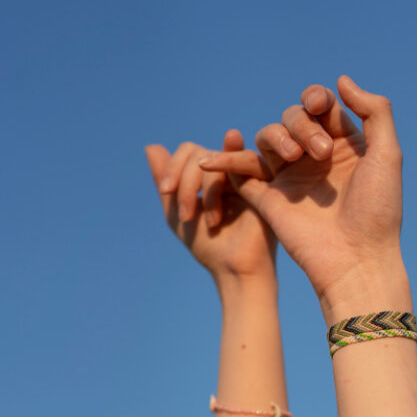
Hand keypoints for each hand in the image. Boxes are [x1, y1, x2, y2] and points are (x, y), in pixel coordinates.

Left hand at [145, 130, 276, 287]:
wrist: (236, 270)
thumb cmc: (209, 248)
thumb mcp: (177, 213)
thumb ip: (165, 181)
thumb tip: (150, 145)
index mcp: (212, 176)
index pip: (189, 152)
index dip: (173, 167)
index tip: (166, 191)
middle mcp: (230, 171)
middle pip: (200, 154)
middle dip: (186, 184)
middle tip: (186, 216)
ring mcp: (247, 175)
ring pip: (219, 157)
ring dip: (206, 188)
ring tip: (210, 221)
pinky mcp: (266, 181)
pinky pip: (245, 159)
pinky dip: (228, 172)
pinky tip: (225, 197)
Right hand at [197, 76, 405, 314]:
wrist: (356, 259)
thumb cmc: (377, 210)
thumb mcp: (387, 155)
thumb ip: (375, 111)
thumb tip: (341, 80)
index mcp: (344, 145)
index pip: (320, 107)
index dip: (315, 99)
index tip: (319, 107)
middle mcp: (314, 159)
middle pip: (293, 118)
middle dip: (303, 126)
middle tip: (321, 153)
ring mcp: (289, 178)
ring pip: (267, 136)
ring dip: (277, 137)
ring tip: (293, 158)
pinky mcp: (268, 199)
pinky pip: (240, 173)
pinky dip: (225, 162)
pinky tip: (210, 160)